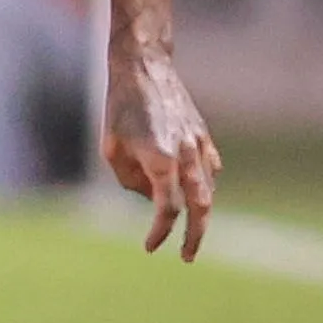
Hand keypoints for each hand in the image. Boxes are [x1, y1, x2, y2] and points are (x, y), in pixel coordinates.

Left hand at [104, 49, 220, 260]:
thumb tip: (149, 196)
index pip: (167, 209)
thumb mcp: (111, 149)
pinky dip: (205, 185)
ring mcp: (199, 143)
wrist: (144, 66)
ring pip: (208, 188)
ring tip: (189, 230)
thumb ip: (130, 180)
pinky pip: (210, 168)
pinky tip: (196, 192)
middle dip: (195, 236)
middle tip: (187, 256)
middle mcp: (186, 154)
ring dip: (200, 213)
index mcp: (161, 160)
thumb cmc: (120, 107)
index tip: (150, 247)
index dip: (160, 232)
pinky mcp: (203, 134)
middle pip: (200, 207)